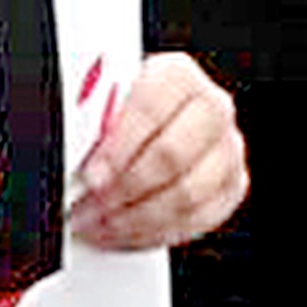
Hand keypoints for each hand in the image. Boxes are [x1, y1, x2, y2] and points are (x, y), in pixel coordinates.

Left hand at [69, 52, 247, 251]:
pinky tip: (126, 231)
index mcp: (176, 75)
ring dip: (137, 217)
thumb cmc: (119, 112)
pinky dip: (157, 231)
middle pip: (173, 155)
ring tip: (100, 223)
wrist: (148, 124)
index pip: (152, 108)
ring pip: (188, 193)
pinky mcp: (231, 185)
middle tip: (90, 206)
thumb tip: (74, 153)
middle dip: (125, 188)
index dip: (119, 147)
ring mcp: (227, 148)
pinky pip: (200, 218)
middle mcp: (211, 107)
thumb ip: (92, 123)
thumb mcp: (99, 103)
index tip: (91, 175)